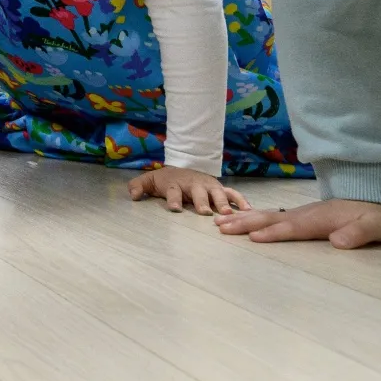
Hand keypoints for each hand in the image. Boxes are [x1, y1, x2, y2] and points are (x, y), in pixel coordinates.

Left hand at [129, 165, 250, 214]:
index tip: (174, 209)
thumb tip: (132, 195)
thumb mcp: (150, 181)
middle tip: (205, 213)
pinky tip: (248, 210)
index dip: (174, 199)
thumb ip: (138, 186)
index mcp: (176, 184)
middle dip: (202, 202)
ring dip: (223, 203)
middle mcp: (194, 185)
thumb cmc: (166, 180)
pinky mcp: (220, 188)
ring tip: (228, 213)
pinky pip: (233, 194)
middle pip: (198, 193)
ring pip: (218, 193)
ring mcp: (209, 186)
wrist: (184, 167)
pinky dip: (240, 200)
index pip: (173, 191)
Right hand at [213, 197, 380, 247]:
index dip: (275, 233)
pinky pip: (271, 216)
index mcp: (321, 220)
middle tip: (221, 226)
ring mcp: (300, 213)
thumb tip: (338, 243)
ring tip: (220, 222)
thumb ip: (359, 234)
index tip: (253, 237)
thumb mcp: (378, 227)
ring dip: (244, 219)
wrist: (375, 194)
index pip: (294, 228)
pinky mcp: (299, 215)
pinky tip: (240, 220)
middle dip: (246, 223)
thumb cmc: (377, 216)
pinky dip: (253, 218)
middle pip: (272, 219)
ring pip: (267, 216)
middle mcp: (305, 215)